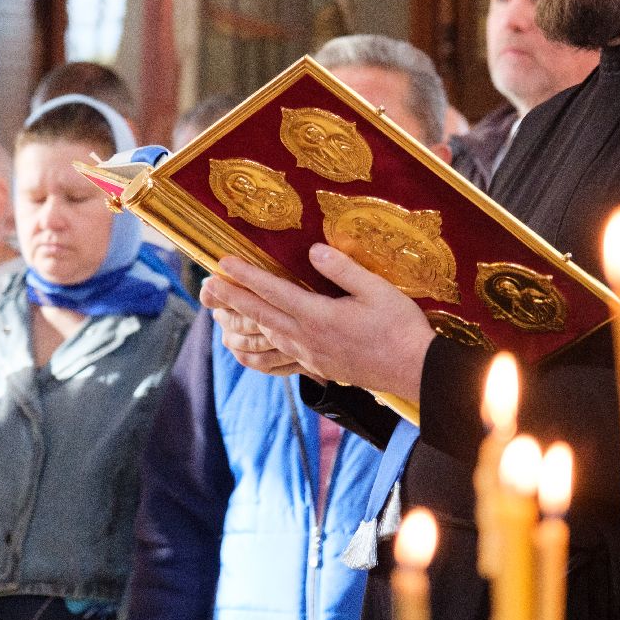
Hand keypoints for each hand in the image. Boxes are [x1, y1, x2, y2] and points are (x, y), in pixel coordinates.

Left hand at [201, 244, 435, 401]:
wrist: (413, 370)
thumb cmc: (399, 327)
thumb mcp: (377, 290)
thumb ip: (342, 269)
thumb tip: (314, 250)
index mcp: (319, 315)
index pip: (273, 290)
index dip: (246, 275)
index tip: (223, 262)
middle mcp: (307, 337)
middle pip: (260, 314)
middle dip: (231, 298)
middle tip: (206, 285)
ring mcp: (309, 355)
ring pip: (266, 335)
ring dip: (240, 321)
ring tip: (220, 312)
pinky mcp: (316, 366)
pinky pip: (277, 356)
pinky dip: (257, 349)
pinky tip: (249, 349)